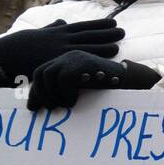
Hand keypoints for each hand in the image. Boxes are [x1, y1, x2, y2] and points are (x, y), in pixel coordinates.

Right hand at [0, 18, 122, 82]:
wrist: (6, 55)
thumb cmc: (21, 44)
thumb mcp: (39, 32)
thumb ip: (53, 27)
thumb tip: (62, 20)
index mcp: (59, 31)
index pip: (84, 26)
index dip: (99, 24)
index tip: (113, 22)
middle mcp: (61, 39)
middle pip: (88, 35)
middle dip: (106, 34)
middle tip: (122, 32)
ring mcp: (59, 51)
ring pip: (85, 47)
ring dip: (102, 47)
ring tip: (117, 46)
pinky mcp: (56, 63)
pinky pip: (75, 62)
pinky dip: (88, 61)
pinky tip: (101, 62)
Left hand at [28, 51, 160, 110]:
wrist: (130, 80)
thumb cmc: (108, 88)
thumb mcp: (83, 85)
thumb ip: (67, 88)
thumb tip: (47, 104)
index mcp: (66, 60)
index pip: (41, 73)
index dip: (36, 91)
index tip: (33, 107)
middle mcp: (68, 56)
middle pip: (40, 73)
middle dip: (39, 93)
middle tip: (47, 109)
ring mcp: (75, 58)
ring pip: (48, 75)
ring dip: (52, 94)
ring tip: (62, 105)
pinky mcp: (82, 64)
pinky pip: (63, 79)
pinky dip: (66, 93)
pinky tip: (74, 102)